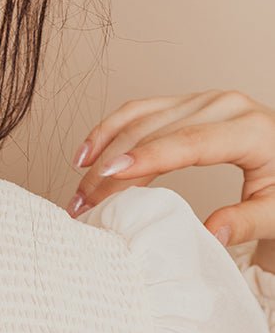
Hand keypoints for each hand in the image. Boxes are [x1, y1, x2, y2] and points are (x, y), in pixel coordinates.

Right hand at [66, 89, 274, 249]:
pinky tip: (89, 152)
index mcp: (251, 129)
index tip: (113, 174)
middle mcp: (223, 105)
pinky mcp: (186, 103)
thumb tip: (211, 233)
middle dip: (113, 168)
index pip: (190, 141)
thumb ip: (247, 221)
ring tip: (80, 186)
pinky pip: (140, 111)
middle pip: (154, 132)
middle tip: (85, 203)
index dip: (148, 157)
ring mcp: (202, 99)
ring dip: (103, 151)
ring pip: (140, 119)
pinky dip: (110, 129)